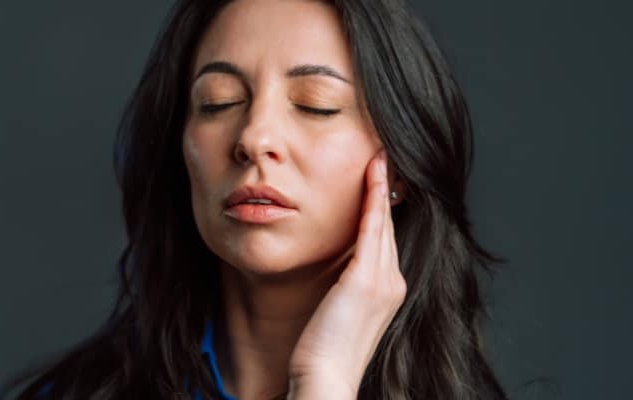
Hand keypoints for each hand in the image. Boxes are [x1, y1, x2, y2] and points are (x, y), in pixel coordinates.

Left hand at [287, 149, 406, 398]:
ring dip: (382, 187)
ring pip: (382, 222)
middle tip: (384, 155)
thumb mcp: (339, 312)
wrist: (326, 377)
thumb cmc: (324, 350)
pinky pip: (371, 230)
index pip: (384, 238)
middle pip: (387, 225)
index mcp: (387, 290)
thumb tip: (336, 272)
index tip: (379, 179)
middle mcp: (392, 282)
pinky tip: (372, 175)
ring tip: (379, 157)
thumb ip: (344, 287)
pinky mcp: (366, 281)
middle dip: (386, 189)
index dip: (382, 206)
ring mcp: (383, 282)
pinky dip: (372, 200)